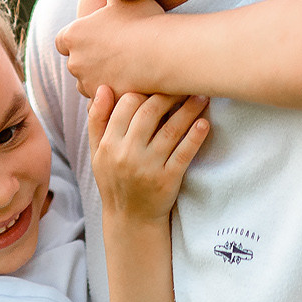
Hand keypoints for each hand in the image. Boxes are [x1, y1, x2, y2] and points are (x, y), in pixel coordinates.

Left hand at [57, 0, 166, 98]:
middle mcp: (75, 62)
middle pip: (76, 64)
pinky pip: (106, 101)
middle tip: (114, 55)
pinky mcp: (106, 102)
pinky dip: (115, 94)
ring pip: (89, 85)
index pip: (63, 40)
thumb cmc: (145, 21)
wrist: (162, 54)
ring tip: (124, 71)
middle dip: (90, 61)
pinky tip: (131, 85)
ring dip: (101, 80)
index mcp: (74, 35)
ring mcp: (89, 85)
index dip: (77, 40)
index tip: (93, 39)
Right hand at [87, 85, 209, 223]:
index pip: (127, 104)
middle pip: (150, 112)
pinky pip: (183, 153)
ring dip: (188, 110)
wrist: (130, 220)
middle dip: (169, 94)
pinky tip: (204, 124)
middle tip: (185, 83)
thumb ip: (97, 120)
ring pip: (171, 130)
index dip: (145, 89)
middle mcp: (126, 154)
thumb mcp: (98, 153)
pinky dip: (195, 137)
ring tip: (201, 96)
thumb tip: (104, 87)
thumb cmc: (114, 181)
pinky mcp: (167, 180)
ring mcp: (148, 167)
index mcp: (109, 144)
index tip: (160, 81)